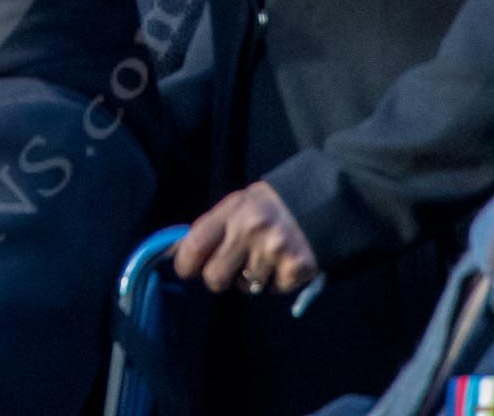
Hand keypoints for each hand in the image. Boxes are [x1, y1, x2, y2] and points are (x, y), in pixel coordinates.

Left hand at [173, 180, 318, 294]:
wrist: (320, 202)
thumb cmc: (267, 207)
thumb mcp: (236, 206)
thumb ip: (209, 228)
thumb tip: (173, 253)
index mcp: (231, 212)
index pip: (195, 245)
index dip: (185, 264)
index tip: (187, 269)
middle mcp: (250, 230)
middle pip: (215, 278)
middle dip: (217, 280)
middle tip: (228, 270)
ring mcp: (274, 251)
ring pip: (245, 287)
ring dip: (251, 279)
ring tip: (263, 258)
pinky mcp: (297, 268)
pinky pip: (273, 290)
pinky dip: (276, 282)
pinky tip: (283, 263)